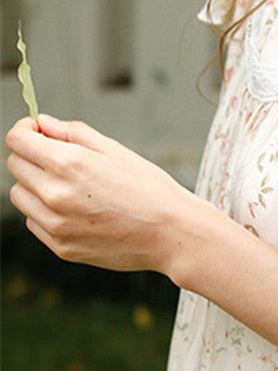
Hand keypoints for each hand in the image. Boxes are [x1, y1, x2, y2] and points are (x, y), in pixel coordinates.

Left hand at [5, 114, 194, 274]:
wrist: (169, 232)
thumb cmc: (148, 188)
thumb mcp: (114, 149)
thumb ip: (73, 133)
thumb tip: (43, 123)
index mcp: (69, 164)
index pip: (17, 140)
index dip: (24, 129)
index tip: (36, 130)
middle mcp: (54, 195)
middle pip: (15, 166)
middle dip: (31, 155)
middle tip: (58, 155)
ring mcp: (55, 225)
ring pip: (19, 195)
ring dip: (34, 184)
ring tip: (68, 184)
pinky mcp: (59, 247)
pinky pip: (34, 221)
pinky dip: (44, 210)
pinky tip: (75, 207)